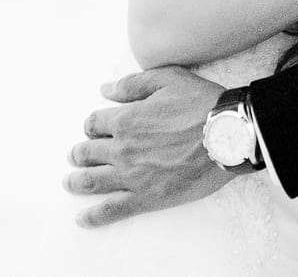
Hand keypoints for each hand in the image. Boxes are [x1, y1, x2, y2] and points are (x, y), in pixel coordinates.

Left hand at [65, 67, 229, 227]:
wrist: (227, 135)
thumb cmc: (202, 104)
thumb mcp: (169, 79)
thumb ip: (133, 84)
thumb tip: (105, 89)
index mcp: (127, 119)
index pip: (94, 124)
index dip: (91, 126)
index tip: (93, 129)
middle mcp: (123, 148)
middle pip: (88, 152)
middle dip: (78, 153)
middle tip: (76, 156)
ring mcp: (132, 175)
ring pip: (92, 181)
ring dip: (77, 182)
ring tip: (70, 183)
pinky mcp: (146, 196)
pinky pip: (112, 209)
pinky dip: (94, 216)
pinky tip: (83, 218)